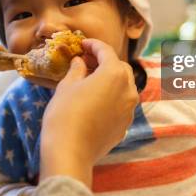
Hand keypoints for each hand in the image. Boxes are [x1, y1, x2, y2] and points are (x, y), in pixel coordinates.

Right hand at [39, 39, 138, 187]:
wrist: (71, 151)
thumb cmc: (65, 114)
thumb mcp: (67, 86)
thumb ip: (77, 69)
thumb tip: (80, 61)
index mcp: (114, 73)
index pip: (106, 51)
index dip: (93, 45)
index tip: (83, 44)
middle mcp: (128, 89)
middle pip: (120, 67)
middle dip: (105, 61)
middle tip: (87, 61)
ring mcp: (130, 108)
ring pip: (124, 86)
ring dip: (110, 79)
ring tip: (91, 80)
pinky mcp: (126, 125)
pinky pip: (121, 103)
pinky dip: (112, 96)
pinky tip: (96, 100)